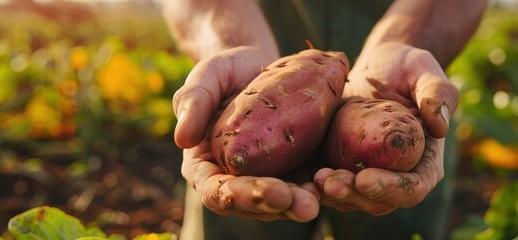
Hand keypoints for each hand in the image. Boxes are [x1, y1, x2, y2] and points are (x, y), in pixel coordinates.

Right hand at [174, 47, 320, 221]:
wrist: (258, 65)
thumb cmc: (225, 71)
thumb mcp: (205, 78)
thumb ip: (192, 102)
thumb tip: (183, 138)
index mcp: (206, 167)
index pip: (218, 192)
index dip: (242, 197)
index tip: (269, 191)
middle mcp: (235, 179)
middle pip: (253, 204)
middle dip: (279, 206)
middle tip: (305, 205)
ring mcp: (266, 176)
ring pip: (281, 201)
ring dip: (300, 203)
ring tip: (320, 199)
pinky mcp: (292, 169)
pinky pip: (304, 184)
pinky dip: (318, 188)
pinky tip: (334, 183)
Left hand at [314, 42, 458, 214]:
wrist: (378, 67)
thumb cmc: (408, 67)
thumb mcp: (425, 72)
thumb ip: (437, 94)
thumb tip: (439, 126)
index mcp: (424, 162)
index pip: (413, 188)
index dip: (390, 189)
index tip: (364, 178)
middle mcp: (397, 176)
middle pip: (378, 202)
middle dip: (353, 196)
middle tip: (329, 182)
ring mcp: (368, 175)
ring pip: (351, 199)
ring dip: (332, 194)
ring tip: (314, 178)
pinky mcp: (342, 168)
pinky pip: (329, 186)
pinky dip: (315, 185)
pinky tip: (300, 176)